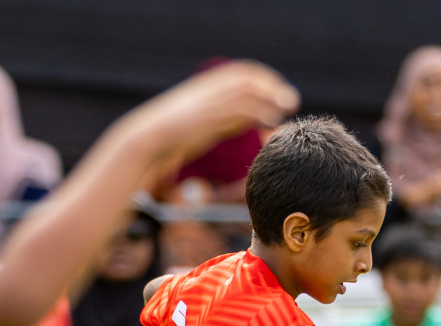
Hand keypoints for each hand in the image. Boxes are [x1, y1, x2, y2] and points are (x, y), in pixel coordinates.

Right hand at [125, 61, 297, 168]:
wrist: (150, 137)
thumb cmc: (173, 134)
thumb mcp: (201, 120)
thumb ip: (224, 118)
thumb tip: (246, 121)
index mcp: (207, 85)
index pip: (241, 73)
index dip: (263, 79)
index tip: (278, 90)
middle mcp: (210, 89)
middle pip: (248, 78)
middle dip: (272, 86)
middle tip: (290, 99)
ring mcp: (211, 101)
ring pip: (248, 92)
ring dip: (271, 97)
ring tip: (288, 107)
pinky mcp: (211, 117)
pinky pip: (241, 110)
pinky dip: (260, 113)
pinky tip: (271, 121)